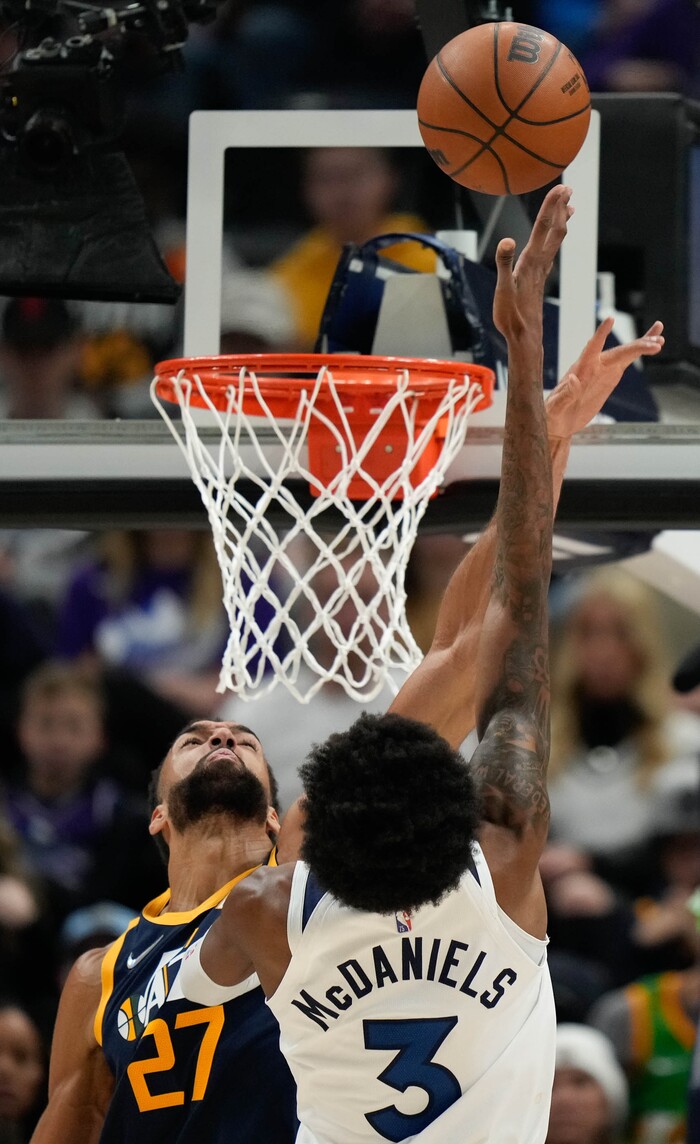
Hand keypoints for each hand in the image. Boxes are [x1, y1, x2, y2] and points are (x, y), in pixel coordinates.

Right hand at [493, 184, 573, 340]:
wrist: (524, 336)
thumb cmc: (511, 315)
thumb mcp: (503, 290)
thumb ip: (504, 264)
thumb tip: (507, 240)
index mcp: (531, 261)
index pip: (543, 227)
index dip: (552, 206)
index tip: (561, 187)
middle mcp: (540, 263)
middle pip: (555, 230)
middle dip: (561, 208)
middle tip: (568, 188)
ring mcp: (541, 271)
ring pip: (555, 240)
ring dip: (561, 221)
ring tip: (569, 207)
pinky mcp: (538, 278)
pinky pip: (549, 251)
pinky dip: (554, 238)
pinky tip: (553, 239)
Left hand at [546, 318, 663, 439]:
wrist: (559, 423)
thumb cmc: (552, 415)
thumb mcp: (555, 407)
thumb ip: (564, 394)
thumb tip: (572, 378)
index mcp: (579, 370)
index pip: (591, 349)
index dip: (600, 335)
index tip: (610, 320)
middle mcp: (593, 365)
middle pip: (617, 352)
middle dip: (635, 347)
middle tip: (654, 344)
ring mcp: (603, 369)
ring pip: (625, 352)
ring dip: (642, 345)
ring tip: (660, 339)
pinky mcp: (610, 376)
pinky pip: (627, 360)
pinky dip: (640, 351)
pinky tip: (656, 342)